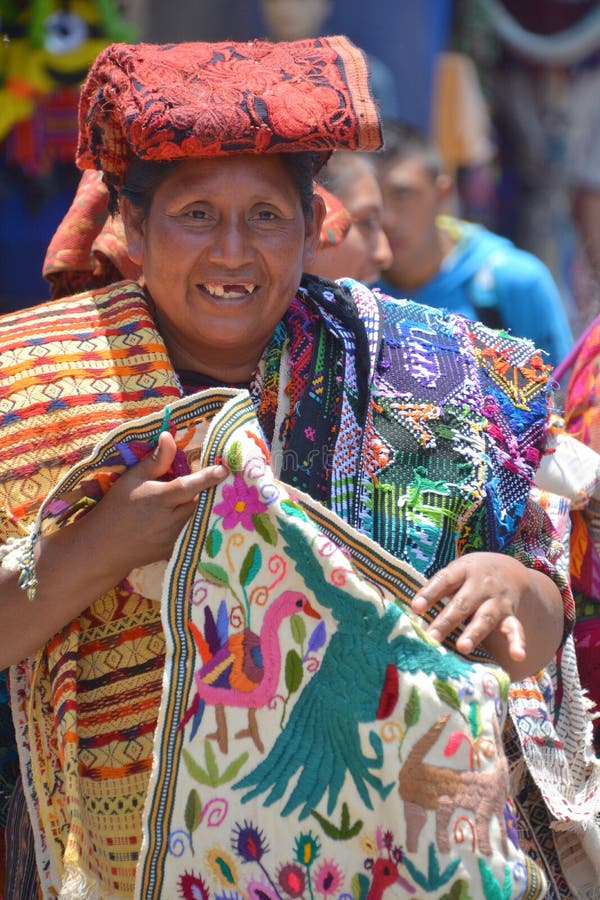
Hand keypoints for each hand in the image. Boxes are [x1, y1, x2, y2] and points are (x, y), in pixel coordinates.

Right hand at [85, 430, 227, 573]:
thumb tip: (168, 436)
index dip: (207, 477)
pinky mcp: (173, 550)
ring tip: (178, 504)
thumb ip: (156, 460)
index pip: (189, 486)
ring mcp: (173, 538)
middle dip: (197, 493)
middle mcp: (169, 520)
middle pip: (196, 502)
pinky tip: (174, 521)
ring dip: (192, 508)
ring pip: (195, 518)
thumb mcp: (132, 479)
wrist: (103, 546)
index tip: (224, 470)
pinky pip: (189, 533)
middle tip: (188, 486)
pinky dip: (187, 524)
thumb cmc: (116, 507)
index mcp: (159, 499)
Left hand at [411, 552, 528, 661]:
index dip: (430, 594)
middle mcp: (482, 584)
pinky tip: (518, 656)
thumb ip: (436, 588)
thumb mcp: (455, 572)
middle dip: (447, 621)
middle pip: (463, 603)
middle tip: (431, 637)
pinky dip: (518, 643)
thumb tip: (413, 610)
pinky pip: (515, 629)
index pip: (445, 580)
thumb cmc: (470, 576)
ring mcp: (497, 600)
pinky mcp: (510, 615)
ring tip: (462, 647)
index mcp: (464, 570)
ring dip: (474, 633)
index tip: (415, 608)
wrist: (509, 570)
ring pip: (485, 617)